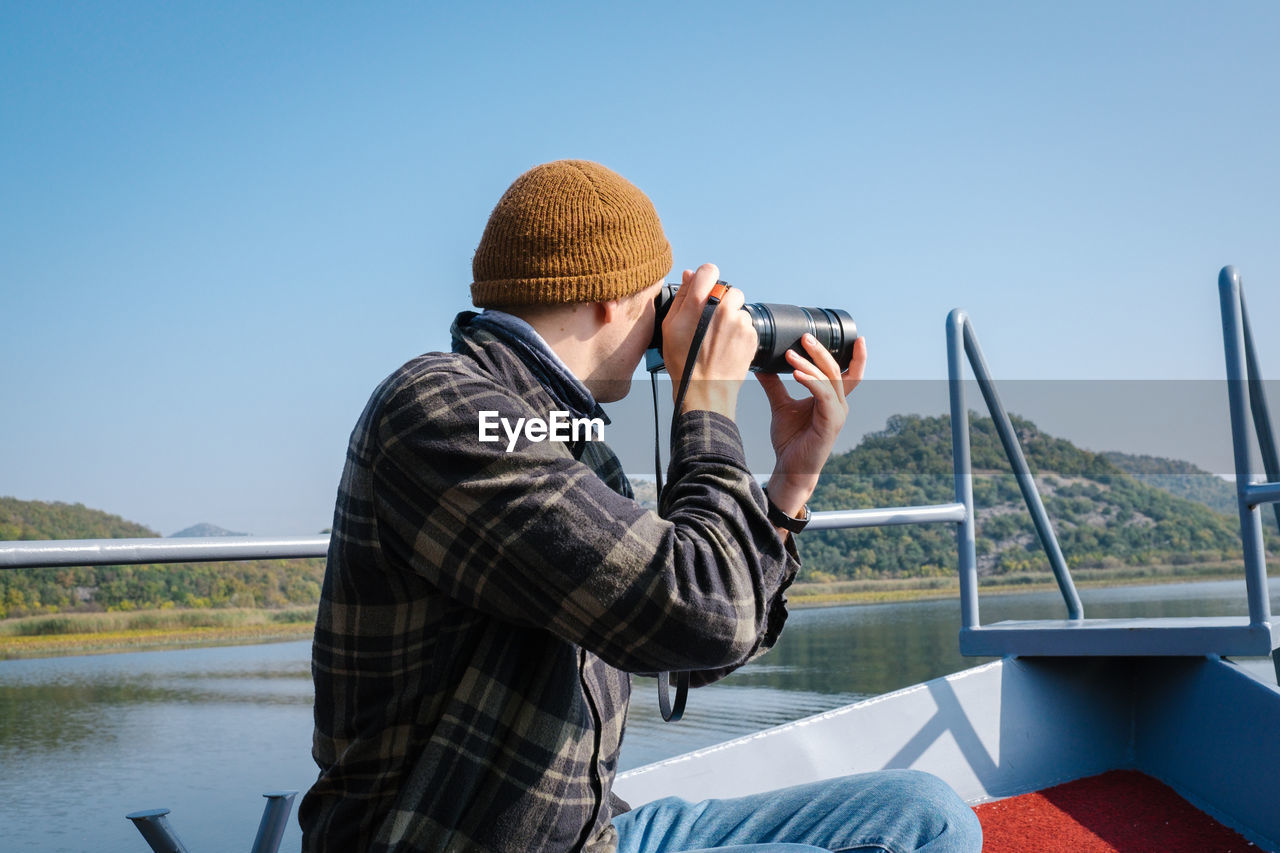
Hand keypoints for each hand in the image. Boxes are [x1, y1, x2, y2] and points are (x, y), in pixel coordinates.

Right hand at [660, 263, 757, 417]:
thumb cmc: (683, 362)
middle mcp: (721, 308)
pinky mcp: (751, 335)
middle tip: (710, 323)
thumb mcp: (670, 327)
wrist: (705, 390)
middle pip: (728, 289)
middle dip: (722, 302)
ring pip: (739, 308)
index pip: (709, 270)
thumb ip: (682, 296)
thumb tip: (690, 275)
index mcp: (698, 303)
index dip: (706, 280)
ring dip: (732, 318)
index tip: (704, 292)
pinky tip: (727, 347)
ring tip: (718, 339)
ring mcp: (739, 322)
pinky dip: (740, 333)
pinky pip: (748, 324)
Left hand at [757, 333, 867, 518]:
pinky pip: (823, 396)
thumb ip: (775, 385)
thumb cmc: (790, 440)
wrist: (790, 469)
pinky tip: (796, 373)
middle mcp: (839, 404)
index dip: (856, 357)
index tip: (856, 337)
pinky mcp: (831, 423)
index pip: (849, 374)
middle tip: (805, 336)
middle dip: (822, 351)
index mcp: (832, 399)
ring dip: (810, 364)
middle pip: (836, 370)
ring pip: (829, 380)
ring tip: (791, 354)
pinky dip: (811, 382)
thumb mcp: (781, 406)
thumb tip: (762, 365)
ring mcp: (837, 414)